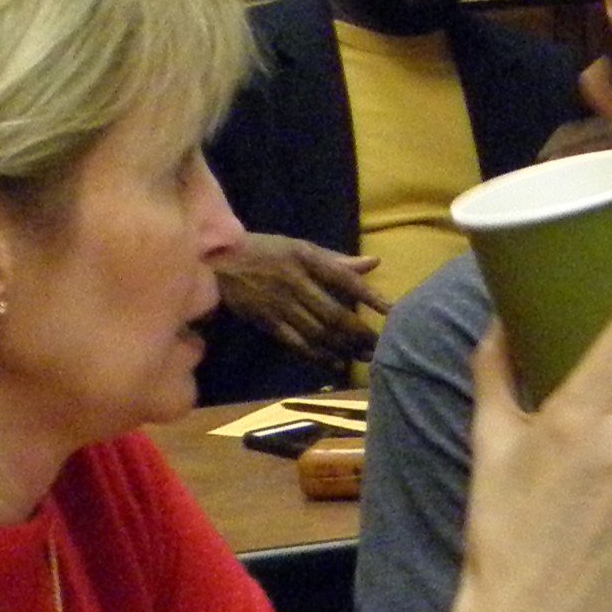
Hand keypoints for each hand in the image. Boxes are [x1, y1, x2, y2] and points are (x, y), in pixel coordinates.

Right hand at [215, 234, 384, 361]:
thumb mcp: (301, 247)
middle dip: (360, 333)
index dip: (370, 297)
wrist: (218, 260)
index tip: (393, 311)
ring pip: (318, 332)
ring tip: (363, 358)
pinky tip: (334, 363)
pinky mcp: (266, 321)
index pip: (345, 279)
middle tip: (380, 347)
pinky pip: (296, 343)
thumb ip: (337, 260)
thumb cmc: (266, 250)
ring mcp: (279, 303)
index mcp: (306, 258)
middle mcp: (295, 281)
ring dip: (343, 348)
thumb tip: (374, 263)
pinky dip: (317, 355)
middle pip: (334, 313)